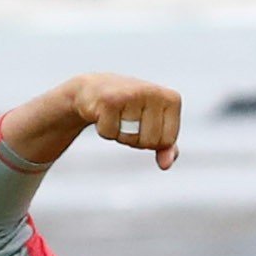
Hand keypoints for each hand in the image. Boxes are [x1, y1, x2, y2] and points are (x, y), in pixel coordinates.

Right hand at [2, 72, 182, 170]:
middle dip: (137, 141)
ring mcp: (128, 94)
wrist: (85, 91)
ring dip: (119, 136)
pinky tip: (97, 116)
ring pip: (133, 139)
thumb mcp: (148, 126)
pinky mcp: (105, 100)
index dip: (155, 144)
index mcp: (170, 97)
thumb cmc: (123, 110)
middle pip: (153, 142)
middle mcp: (151, 91)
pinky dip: (105, 133)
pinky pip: (111, 134)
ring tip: (112, 118)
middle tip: (125, 123)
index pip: (169, 141)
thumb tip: (168, 164)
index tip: (144, 127)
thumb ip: (166, 145)